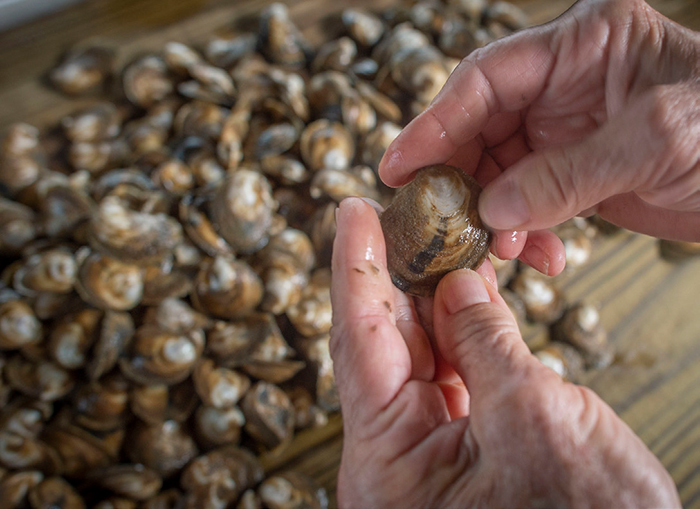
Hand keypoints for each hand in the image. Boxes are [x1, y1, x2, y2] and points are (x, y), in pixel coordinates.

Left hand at [330, 197, 679, 507]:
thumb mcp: (532, 418)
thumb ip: (482, 342)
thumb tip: (455, 284)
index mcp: (387, 462)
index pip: (357, 340)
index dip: (355, 267)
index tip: (351, 213)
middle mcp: (395, 455)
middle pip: (382, 341)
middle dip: (394, 272)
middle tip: (403, 213)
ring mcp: (428, 448)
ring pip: (419, 350)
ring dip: (432, 293)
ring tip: (440, 236)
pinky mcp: (462, 441)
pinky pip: (450, 369)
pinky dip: (461, 326)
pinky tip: (466, 284)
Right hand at [379, 0, 699, 260]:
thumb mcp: (656, 140)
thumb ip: (568, 174)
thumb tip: (493, 211)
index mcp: (583, 44)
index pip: (486, 78)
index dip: (436, 121)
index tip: (399, 165)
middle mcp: (565, 83)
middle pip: (481, 127)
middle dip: (459, 178)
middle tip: (437, 222)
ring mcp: (566, 130)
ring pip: (498, 172)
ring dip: (491, 216)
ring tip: (499, 250)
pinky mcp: (573, 173)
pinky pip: (527, 202)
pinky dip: (523, 233)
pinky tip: (537, 256)